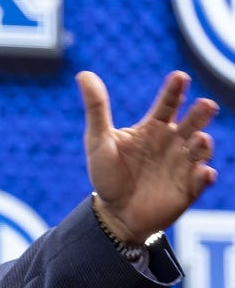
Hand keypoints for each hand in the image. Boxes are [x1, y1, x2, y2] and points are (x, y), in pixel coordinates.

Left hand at [77, 70, 218, 243]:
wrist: (114, 213)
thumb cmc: (106, 175)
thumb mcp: (98, 141)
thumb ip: (96, 109)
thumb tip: (83, 74)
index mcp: (153, 128)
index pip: (168, 104)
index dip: (174, 90)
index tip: (179, 77)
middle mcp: (173, 142)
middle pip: (192, 122)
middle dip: (200, 113)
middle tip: (205, 104)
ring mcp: (183, 164)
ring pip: (200, 149)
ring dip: (202, 144)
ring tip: (198, 139)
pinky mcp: (189, 188)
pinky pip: (201, 180)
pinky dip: (204, 176)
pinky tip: (203, 173)